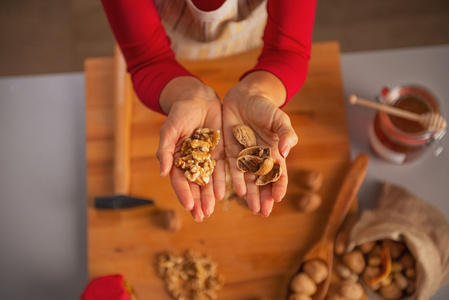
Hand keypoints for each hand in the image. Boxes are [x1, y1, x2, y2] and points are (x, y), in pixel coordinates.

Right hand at [156, 77, 224, 221]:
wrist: (199, 98)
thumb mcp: (170, 130)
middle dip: (197, 201)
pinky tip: (224, 193)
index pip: (179, 180)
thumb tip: (162, 173)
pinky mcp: (220, 152)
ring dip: (209, 196)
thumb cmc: (180, 113)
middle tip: (201, 216)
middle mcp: (192, 162)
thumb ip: (165, 151)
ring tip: (211, 210)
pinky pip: (222, 170)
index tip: (188, 206)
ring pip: (208, 181)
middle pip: (194, 185)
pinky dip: (222, 181)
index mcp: (177, 159)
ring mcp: (207, 158)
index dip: (183, 193)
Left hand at [222, 71, 297, 216]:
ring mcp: (244, 157)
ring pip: (248, 180)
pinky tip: (236, 192)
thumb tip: (287, 151)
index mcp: (274, 152)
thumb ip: (286, 134)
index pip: (278, 174)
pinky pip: (231, 170)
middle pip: (262, 182)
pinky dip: (234, 181)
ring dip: (250, 195)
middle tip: (263, 212)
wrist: (244, 97)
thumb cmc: (265, 108)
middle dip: (263, 197)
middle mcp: (259, 158)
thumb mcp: (279, 119)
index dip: (279, 186)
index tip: (277, 198)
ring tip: (252, 209)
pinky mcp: (230, 152)